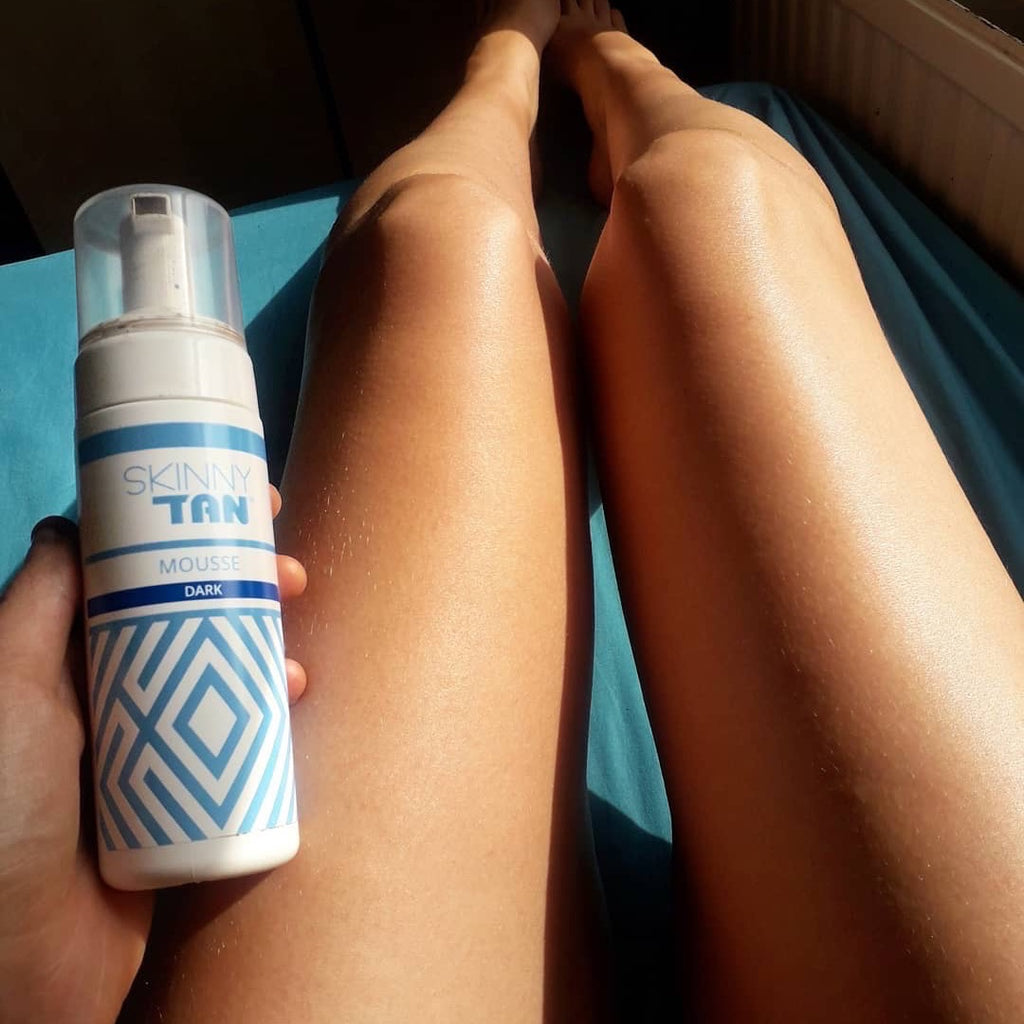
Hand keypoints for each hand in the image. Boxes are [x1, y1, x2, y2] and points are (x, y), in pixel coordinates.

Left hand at [0, 491, 306, 1023]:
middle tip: (290, 571)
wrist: (19, 957)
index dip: (189, 533)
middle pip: (192, 615)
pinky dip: (272, 705)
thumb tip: (68, 519)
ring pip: (224, 669)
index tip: (241, 506)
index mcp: (66, 658)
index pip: (134, 573)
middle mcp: (113, 690)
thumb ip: (37, 603)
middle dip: (245, 584)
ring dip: (269, 640)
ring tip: (298, 635)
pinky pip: (239, 733)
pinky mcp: (189, 788)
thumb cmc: (2, 810)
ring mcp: (154, 739)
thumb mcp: (8, 686)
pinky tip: (295, 692)